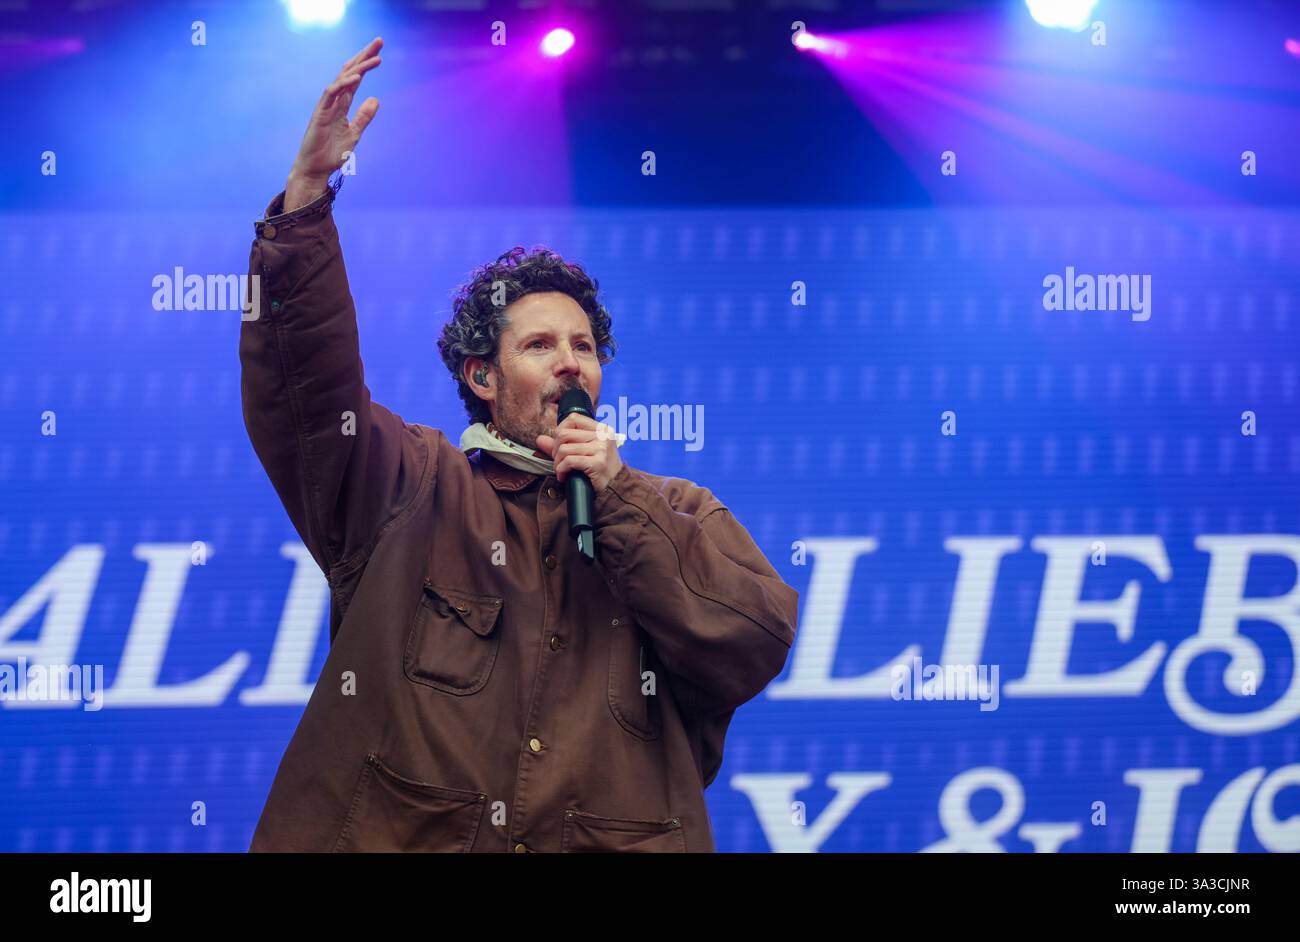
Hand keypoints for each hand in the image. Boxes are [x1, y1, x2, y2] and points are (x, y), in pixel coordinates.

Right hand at [284, 37, 382, 209]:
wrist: (315, 169)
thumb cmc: (331, 153)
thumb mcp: (354, 134)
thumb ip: (364, 117)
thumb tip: (376, 99)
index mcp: (342, 104)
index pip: (356, 79)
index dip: (367, 64)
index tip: (380, 52)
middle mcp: (334, 100)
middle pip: (350, 72)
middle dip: (364, 56)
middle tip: (379, 41)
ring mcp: (326, 105)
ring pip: (342, 79)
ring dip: (359, 68)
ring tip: (375, 58)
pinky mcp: (320, 113)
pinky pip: (332, 94)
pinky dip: (343, 84)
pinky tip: (356, 77)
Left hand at [536, 414, 623, 491]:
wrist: (616, 487)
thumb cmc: (600, 469)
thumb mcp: (584, 452)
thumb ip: (563, 444)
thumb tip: (540, 439)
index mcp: (602, 429)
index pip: (573, 418)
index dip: (560, 430)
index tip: (560, 444)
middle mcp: (602, 436)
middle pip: (564, 434)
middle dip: (555, 449)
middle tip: (558, 461)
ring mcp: (601, 449)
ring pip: (564, 449)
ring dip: (557, 463)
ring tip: (561, 470)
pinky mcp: (597, 463)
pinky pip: (569, 461)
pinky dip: (561, 470)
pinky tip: (564, 476)